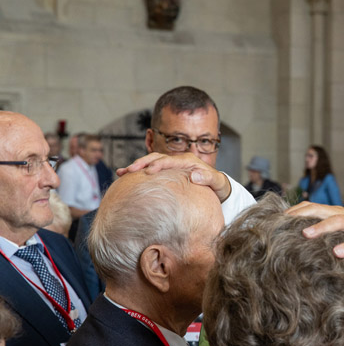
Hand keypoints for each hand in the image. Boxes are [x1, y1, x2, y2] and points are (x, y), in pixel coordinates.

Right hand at [117, 152, 231, 201]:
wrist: (219, 188)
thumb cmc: (218, 186)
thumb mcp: (217, 183)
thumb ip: (208, 178)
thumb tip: (194, 175)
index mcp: (189, 161)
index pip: (170, 161)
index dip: (159, 165)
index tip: (148, 172)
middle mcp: (179, 161)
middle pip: (157, 158)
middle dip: (142, 163)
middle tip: (129, 170)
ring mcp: (172, 166)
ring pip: (151, 162)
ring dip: (136, 166)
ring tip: (122, 173)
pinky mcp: (168, 172)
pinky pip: (151, 169)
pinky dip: (139, 173)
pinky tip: (126, 178)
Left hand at [286, 202, 343, 263]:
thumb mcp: (337, 236)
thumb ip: (320, 237)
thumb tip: (293, 244)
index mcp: (334, 214)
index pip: (311, 207)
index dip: (294, 211)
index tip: (277, 220)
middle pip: (321, 210)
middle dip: (302, 215)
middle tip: (286, 223)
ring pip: (338, 221)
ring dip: (321, 227)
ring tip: (307, 234)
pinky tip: (337, 253)